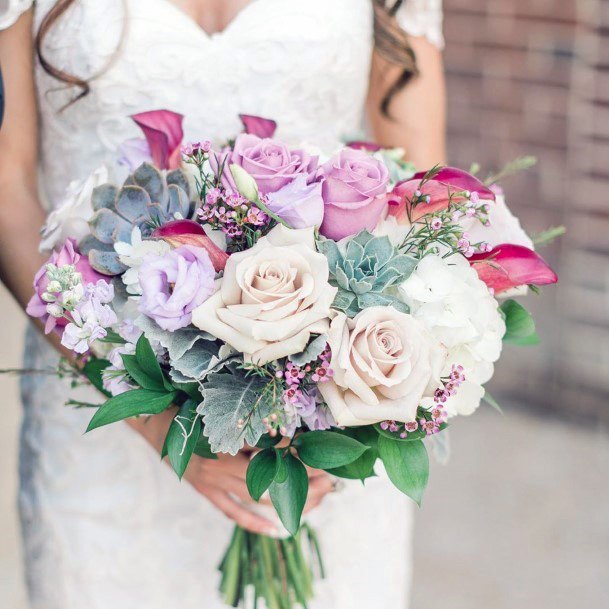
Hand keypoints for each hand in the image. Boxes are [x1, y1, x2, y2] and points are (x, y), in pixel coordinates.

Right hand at [127, 411, 334, 534]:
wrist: (153, 419)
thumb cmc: (188, 407)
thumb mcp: (218, 411)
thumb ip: (248, 423)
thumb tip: (283, 431)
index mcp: (224, 443)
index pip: (270, 454)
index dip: (297, 456)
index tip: (323, 454)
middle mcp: (219, 467)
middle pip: (269, 479)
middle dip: (303, 481)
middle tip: (331, 480)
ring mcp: (211, 483)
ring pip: (256, 498)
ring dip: (288, 499)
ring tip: (318, 498)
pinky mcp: (205, 491)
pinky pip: (232, 512)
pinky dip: (254, 522)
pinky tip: (278, 529)